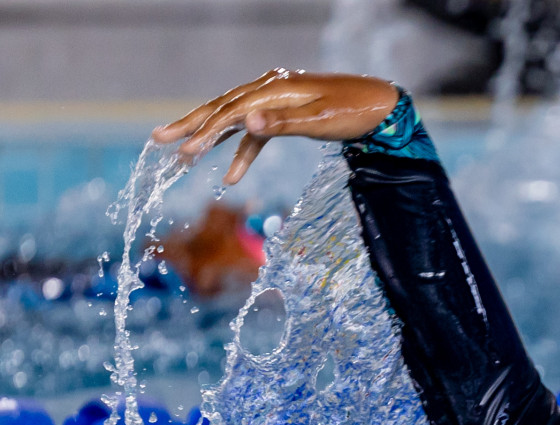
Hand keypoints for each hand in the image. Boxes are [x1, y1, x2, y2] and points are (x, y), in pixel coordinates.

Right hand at [152, 70, 401, 184]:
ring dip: (208, 138)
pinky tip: (232, 177)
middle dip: (190, 125)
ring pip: (232, 119)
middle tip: (158, 139)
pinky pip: (255, 135)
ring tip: (181, 156)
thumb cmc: (350, 112)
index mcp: (273, 88)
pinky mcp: (282, 114)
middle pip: (221, 107)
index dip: (205, 131)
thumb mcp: (318, 120)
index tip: (186, 151)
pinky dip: (243, 153)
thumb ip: (282, 122)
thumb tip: (246, 123)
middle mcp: (268, 88)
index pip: (230, 110)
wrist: (378, 105)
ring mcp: (273, 100)